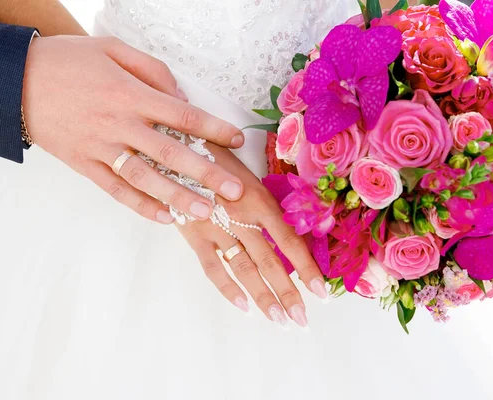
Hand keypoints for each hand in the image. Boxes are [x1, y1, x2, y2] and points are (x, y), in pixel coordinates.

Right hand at [22, 36, 245, 223]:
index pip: (182, 114)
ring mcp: (101, 148)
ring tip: (205, 211)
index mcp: (129, 94)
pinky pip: (116, 190)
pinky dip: (141, 205)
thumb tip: (180, 96)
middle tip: (235, 191)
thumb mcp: (112, 50)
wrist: (14, 82)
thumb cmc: (67, 62)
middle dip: (207, 173)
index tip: (237, 139)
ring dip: (178, 196)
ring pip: (146, 178)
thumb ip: (151, 71)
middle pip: (171, 152)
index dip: (213, 128)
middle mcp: (119, 124)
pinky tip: (165, 218)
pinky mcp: (85, 165)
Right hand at [178, 144, 327, 328]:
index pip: (289, 240)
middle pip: (269, 262)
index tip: (321, 291)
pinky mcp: (194, 235)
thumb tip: (300, 221)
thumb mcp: (247, 169)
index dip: (306, 268)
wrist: (171, 146)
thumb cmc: (213, 152)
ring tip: (278, 320)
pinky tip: (242, 306)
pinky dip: (226, 287)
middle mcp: (240, 216)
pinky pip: (211, 266)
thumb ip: (268, 197)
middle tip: (302, 320)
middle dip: (287, 293)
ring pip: (243, 269)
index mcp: (258, 198)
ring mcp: (215, 227)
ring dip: (261, 296)